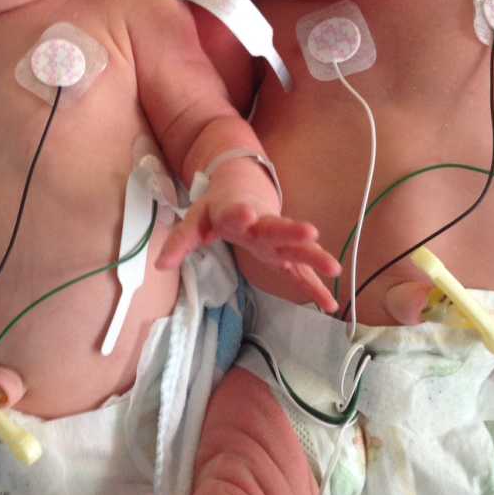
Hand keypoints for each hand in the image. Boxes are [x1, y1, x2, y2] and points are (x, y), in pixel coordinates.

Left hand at [156, 188, 340, 312]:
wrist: (244, 189)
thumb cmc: (217, 208)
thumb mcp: (194, 220)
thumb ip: (179, 241)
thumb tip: (160, 266)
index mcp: (235, 212)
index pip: (236, 212)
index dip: (240, 213)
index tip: (247, 213)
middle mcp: (261, 224)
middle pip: (276, 227)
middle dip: (291, 231)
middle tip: (310, 231)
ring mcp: (275, 240)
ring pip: (296, 247)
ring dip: (313, 256)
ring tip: (333, 267)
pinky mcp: (283, 254)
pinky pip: (301, 272)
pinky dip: (314, 287)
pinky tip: (330, 305)